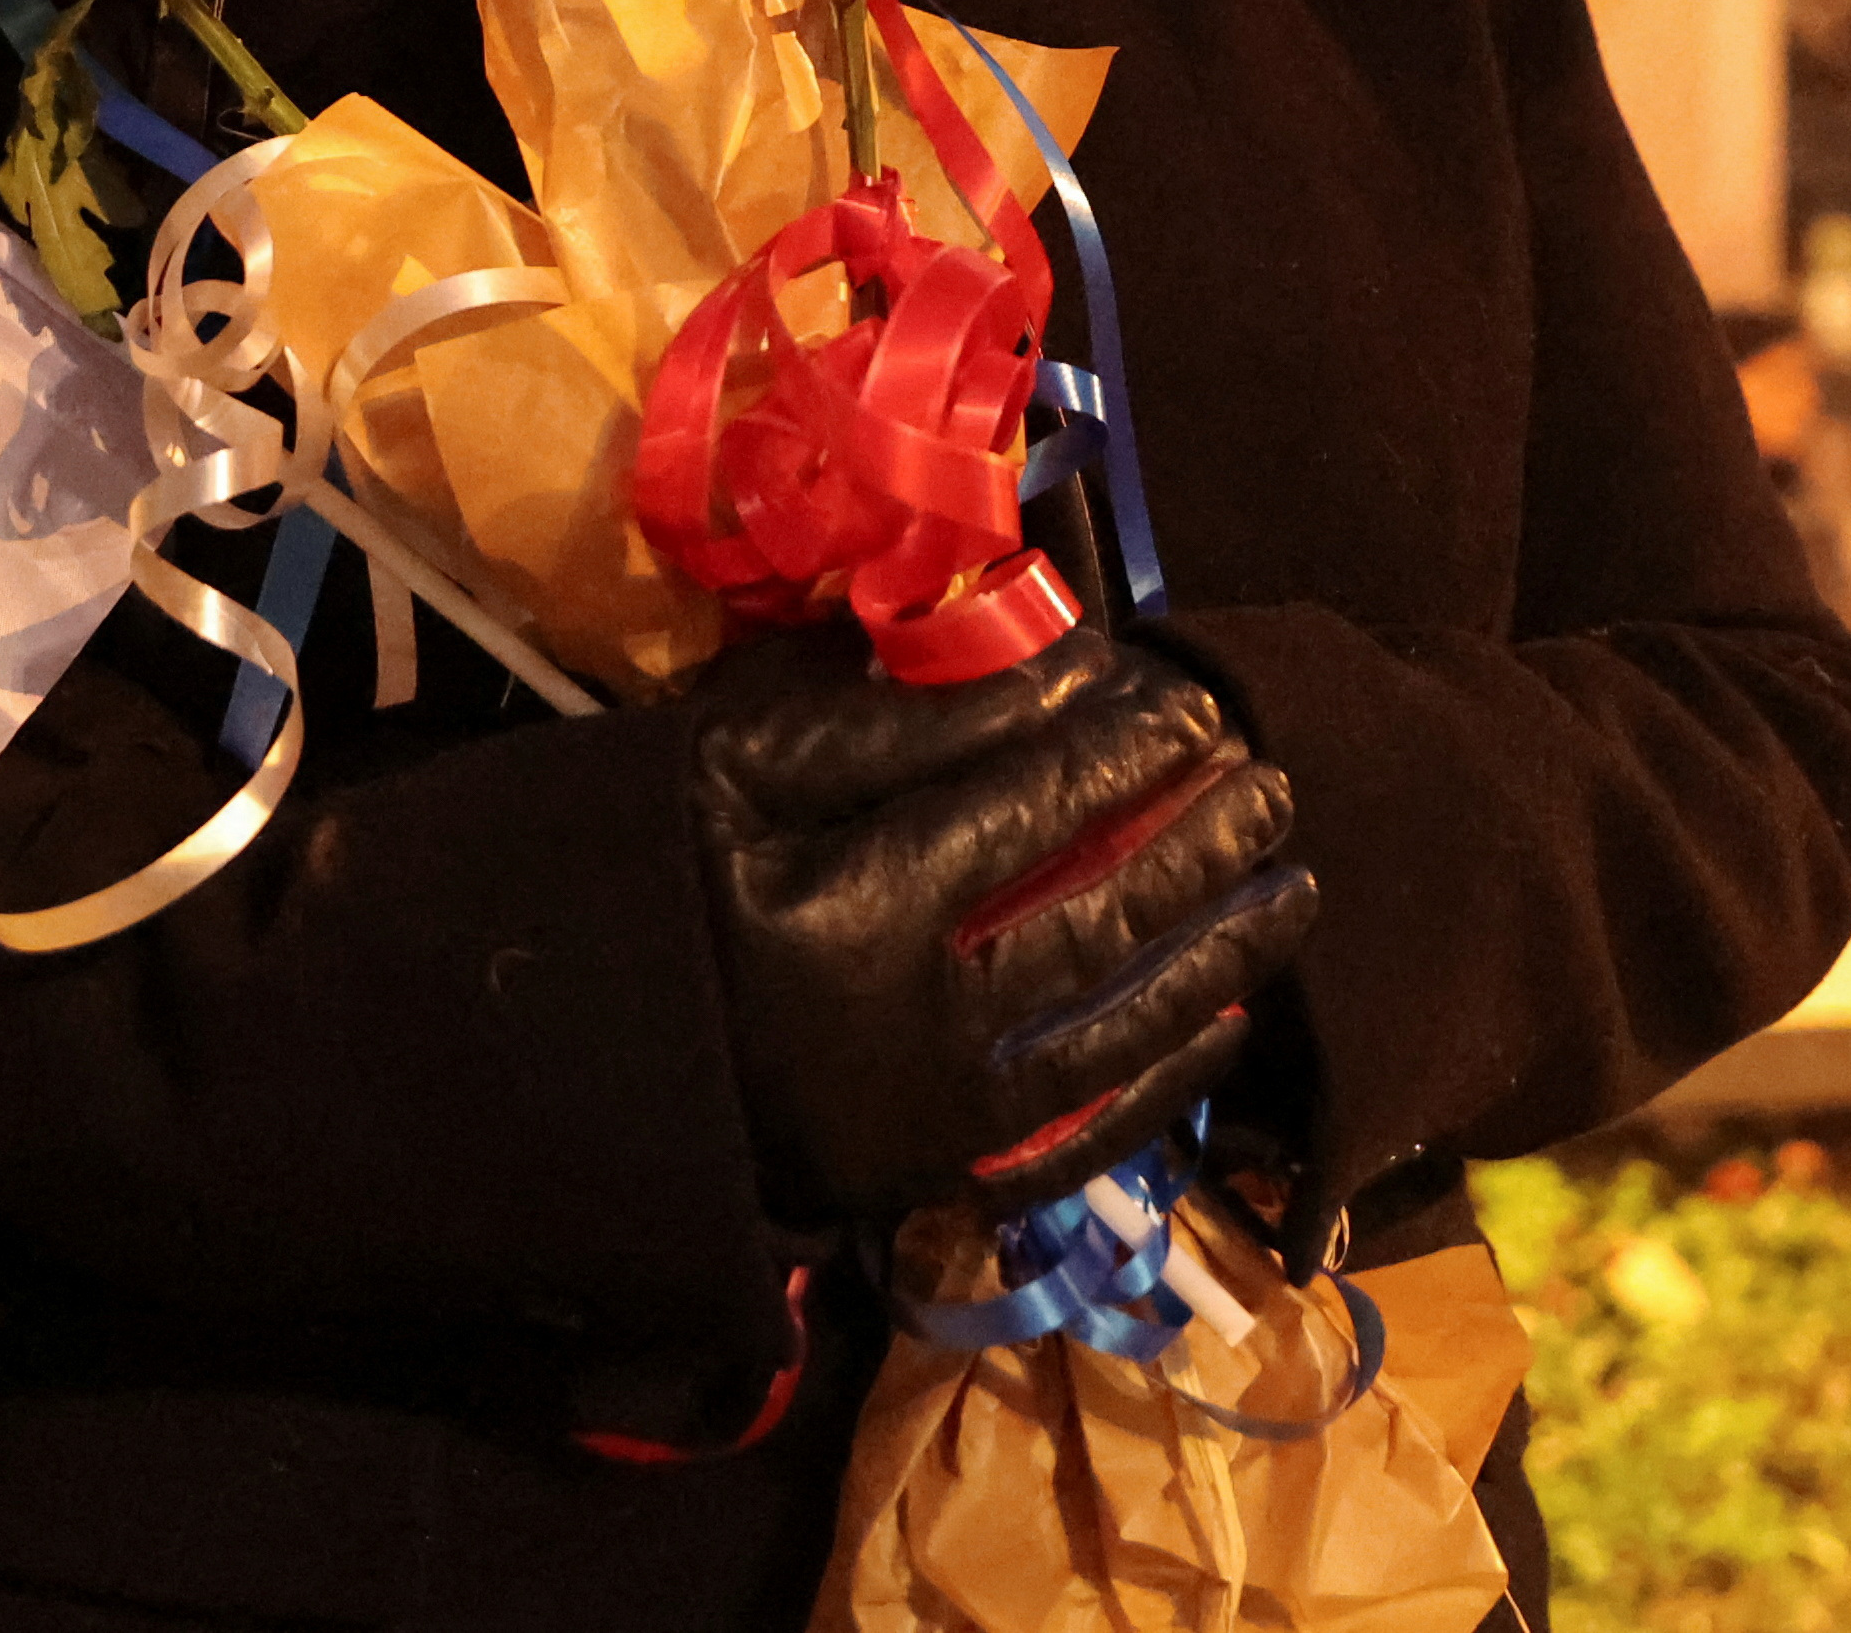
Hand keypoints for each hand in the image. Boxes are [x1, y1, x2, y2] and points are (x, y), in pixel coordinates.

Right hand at [687, 625, 1313, 1225]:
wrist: (555, 1061)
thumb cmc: (636, 881)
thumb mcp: (728, 762)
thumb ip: (889, 722)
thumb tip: (1054, 675)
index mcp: (858, 904)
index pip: (1030, 806)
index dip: (1124, 749)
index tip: (1194, 701)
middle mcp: (922, 1021)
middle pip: (1100, 916)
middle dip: (1199, 844)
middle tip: (1275, 784)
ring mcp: (939, 1114)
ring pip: (1118, 1028)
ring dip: (1217, 954)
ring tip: (1294, 889)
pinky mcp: (937, 1175)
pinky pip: (1084, 1138)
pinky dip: (1166, 1082)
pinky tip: (1230, 1025)